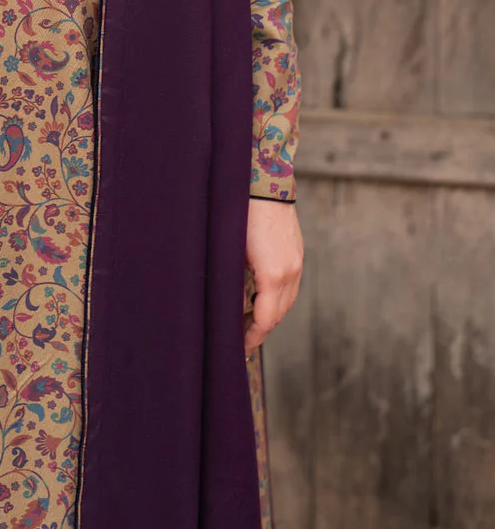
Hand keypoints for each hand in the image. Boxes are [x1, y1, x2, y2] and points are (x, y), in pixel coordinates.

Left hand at [244, 197, 302, 355]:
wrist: (265, 182)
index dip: (253, 336)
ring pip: (287, 301)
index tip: (240, 346)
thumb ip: (234, 283)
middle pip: (279, 314)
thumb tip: (235, 305)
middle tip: (242, 337)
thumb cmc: (240, 214)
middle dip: (261, 328)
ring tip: (249, 319)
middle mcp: (291, 272)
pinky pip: (290, 285)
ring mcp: (297, 262)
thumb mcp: (232, 253)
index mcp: (273, 274)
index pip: (267, 319)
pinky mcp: (298, 253)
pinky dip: (277, 296)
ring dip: (271, 313)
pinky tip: (261, 295)